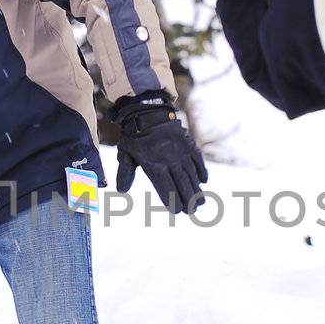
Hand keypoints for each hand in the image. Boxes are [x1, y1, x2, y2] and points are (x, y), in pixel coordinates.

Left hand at [114, 94, 207, 214]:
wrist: (148, 112)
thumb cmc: (134, 135)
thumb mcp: (125, 153)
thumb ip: (125, 172)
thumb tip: (121, 190)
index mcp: (155, 167)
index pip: (166, 189)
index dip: (173, 202)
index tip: (177, 211)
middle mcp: (171, 162)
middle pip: (182, 185)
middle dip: (188, 200)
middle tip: (192, 211)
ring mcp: (181, 153)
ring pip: (192, 175)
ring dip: (197, 190)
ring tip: (200, 202)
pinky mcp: (188, 144)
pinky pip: (197, 160)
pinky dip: (201, 170)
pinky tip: (203, 180)